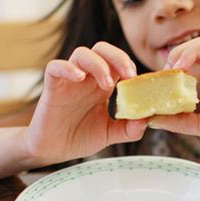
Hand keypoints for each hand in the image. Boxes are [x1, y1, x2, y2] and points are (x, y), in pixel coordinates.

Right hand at [24, 42, 147, 163]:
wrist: (54, 151)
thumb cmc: (80, 137)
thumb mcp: (110, 134)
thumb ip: (129, 129)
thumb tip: (147, 119)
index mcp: (102, 85)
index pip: (117, 61)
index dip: (128, 64)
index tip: (138, 79)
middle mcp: (87, 79)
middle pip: (101, 49)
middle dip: (117, 57)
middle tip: (128, 75)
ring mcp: (69, 81)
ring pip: (81, 53)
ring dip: (98, 64)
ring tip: (106, 84)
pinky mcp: (52, 87)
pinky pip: (55, 67)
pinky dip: (67, 68)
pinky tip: (79, 78)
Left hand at [150, 28, 199, 158]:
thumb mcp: (199, 125)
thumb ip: (177, 120)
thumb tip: (151, 118)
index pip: (189, 61)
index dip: (173, 64)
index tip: (161, 77)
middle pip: (197, 48)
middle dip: (179, 54)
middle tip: (168, 69)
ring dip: (192, 48)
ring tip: (180, 65)